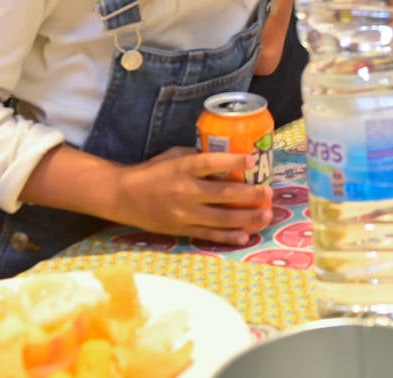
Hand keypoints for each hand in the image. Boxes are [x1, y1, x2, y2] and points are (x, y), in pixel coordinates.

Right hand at [112, 147, 272, 243]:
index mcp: (183, 167)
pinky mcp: (182, 230)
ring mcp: (184, 213)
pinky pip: (210, 235)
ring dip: (247, 217)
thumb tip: (227, 157)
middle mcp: (185, 190)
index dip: (234, 161)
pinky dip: (229, 237)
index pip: (211, 162)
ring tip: (266, 214)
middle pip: (224, 193)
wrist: (124, 196)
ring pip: (222, 218)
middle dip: (251, 194)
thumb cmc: (152, 171)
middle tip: (269, 192)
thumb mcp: (174, 155)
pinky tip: (246, 236)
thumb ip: (198, 156)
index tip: (253, 159)